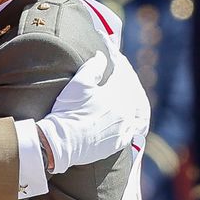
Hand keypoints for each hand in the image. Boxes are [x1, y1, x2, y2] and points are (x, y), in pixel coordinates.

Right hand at [36, 51, 149, 175]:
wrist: (61, 142)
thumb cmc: (68, 111)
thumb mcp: (78, 83)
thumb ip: (93, 66)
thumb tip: (102, 55)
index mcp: (117, 95)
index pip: (122, 74)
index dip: (118, 63)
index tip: (114, 56)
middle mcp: (125, 112)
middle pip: (132, 91)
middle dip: (127, 80)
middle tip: (122, 72)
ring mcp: (124, 129)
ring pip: (137, 111)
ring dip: (135, 100)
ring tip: (131, 95)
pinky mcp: (119, 143)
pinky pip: (134, 130)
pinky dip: (134, 121)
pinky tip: (130, 119)